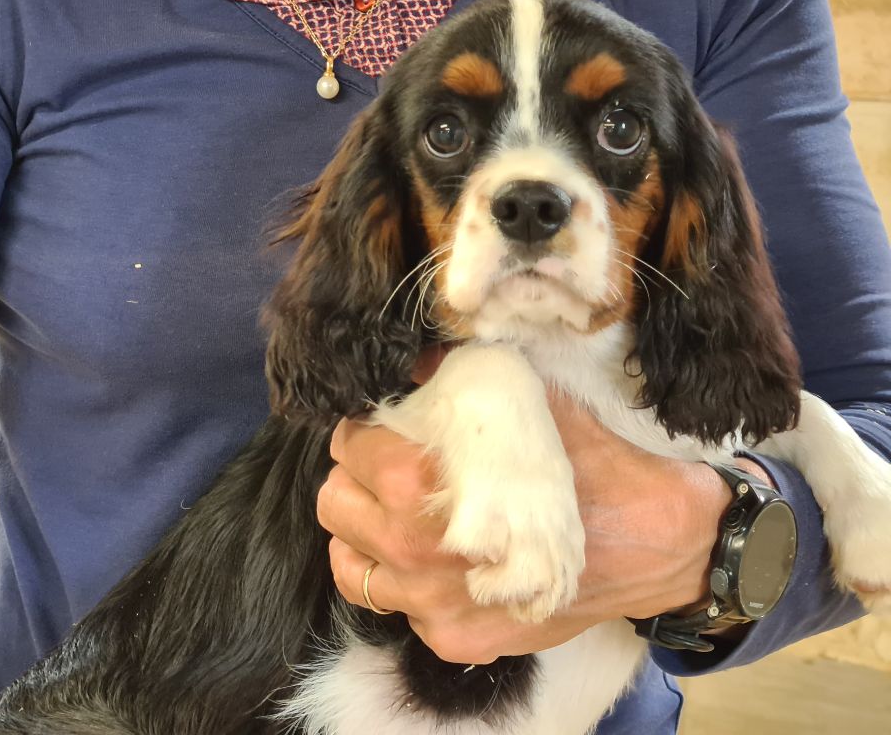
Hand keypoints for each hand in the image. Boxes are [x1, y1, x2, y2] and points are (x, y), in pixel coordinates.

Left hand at [319, 363, 759, 664]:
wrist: (663, 546)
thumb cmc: (598, 468)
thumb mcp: (535, 406)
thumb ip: (468, 383)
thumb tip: (420, 360)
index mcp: (422, 484)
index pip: (350, 447)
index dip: (363, 428)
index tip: (384, 424)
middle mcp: (416, 552)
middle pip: (336, 506)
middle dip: (356, 479)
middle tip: (388, 467)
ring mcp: (433, 605)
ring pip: (352, 566)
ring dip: (367, 535)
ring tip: (399, 515)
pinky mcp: (457, 639)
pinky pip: (396, 610)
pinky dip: (406, 584)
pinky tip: (439, 561)